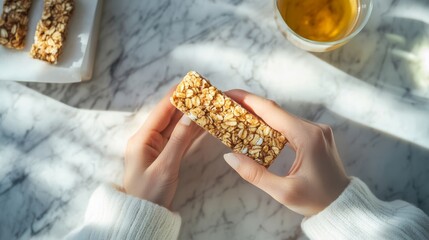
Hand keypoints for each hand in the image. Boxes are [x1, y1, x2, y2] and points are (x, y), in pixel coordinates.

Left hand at [123, 89, 202, 208]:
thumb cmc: (149, 193)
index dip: (177, 95)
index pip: (162, 110)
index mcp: (143, 138)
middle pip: (170, 115)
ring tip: (207, 103)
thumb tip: (192, 116)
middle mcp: (148, 139)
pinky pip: (179, 138)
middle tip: (204, 92)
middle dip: (187, 103)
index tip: (192, 82)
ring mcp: (156, 147)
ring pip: (176, 126)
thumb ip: (179, 140)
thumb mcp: (165, 167)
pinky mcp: (164, 155)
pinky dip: (190, 130)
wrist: (142, 215)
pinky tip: (202, 123)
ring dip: (190, 115)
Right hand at [223, 90, 349, 216]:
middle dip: (249, 105)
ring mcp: (317, 130)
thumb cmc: (316, 200)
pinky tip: (256, 127)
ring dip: (259, 114)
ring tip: (236, 114)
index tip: (228, 94)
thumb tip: (229, 156)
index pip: (271, 110)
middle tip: (226, 104)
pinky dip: (271, 123)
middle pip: (275, 110)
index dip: (247, 100)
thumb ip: (255, 174)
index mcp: (307, 137)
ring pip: (282, 116)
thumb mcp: (283, 192)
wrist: (344, 205)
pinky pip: (289, 124)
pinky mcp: (316, 135)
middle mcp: (314, 128)